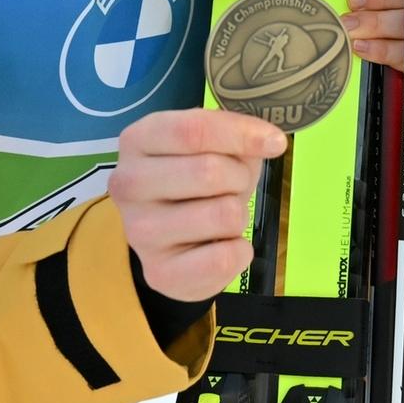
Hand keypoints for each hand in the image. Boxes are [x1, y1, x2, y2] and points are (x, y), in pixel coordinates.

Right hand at [109, 109, 286, 302]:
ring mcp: (139, 232)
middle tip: (234, 186)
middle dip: (239, 178)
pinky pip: (225, 258)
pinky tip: (221, 246)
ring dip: (238, 215)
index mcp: (138, 140)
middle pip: (209, 171)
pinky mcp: (159, 273)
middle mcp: (128, 185)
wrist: (172, 244)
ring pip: (223, 214)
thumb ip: (234, 135)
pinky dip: (239, 251)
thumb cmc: (194, 182)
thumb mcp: (212, 146)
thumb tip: (269, 140)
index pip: (193, 130)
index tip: (275, 142)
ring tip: (220, 217)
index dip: (241, 134)